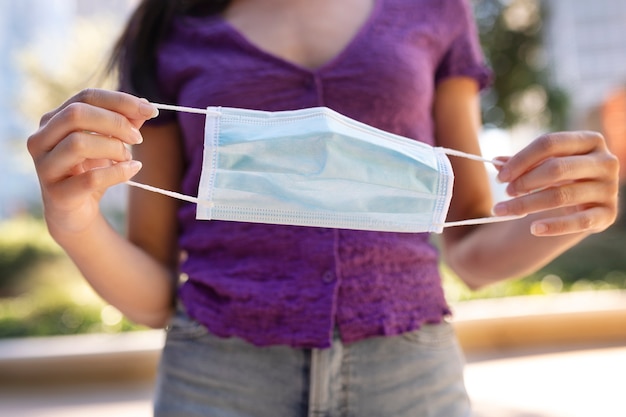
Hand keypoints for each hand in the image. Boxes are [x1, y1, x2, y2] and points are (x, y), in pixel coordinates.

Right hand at [27, 89, 157, 235]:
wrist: (75, 213)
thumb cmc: (90, 171)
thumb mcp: (109, 143)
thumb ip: (124, 124)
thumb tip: (146, 105)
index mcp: (53, 120)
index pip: (86, 96)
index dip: (121, 101)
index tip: (152, 110)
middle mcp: (41, 139)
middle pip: (76, 115)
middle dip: (115, 123)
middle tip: (138, 138)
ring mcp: (45, 167)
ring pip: (78, 144)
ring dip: (114, 148)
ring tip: (128, 157)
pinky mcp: (57, 194)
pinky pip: (90, 178)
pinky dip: (118, 172)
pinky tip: (133, 169)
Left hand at [492, 131, 618, 235]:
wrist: (587, 203)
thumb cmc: (562, 177)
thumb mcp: (544, 165)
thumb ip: (522, 163)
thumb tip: (495, 162)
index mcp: (589, 140)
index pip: (550, 143)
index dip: (521, 159)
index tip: (500, 176)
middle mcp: (605, 162)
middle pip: (556, 168)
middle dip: (525, 181)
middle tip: (505, 192)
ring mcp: (609, 189)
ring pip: (561, 195)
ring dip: (527, 204)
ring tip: (503, 210)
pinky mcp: (609, 214)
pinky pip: (579, 222)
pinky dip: (554, 226)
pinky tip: (534, 229)